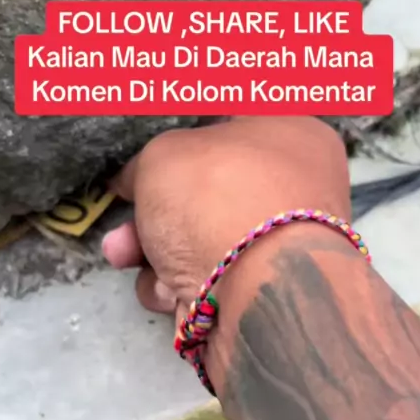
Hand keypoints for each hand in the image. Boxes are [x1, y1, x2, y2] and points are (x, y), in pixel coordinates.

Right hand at [102, 116, 349, 323]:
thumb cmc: (217, 199)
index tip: (146, 157)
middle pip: (208, 193)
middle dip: (152, 211)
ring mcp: (284, 246)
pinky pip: (212, 282)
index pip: (232, 124)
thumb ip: (147, 163)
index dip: (181, 139)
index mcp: (291, 134)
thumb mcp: (163, 155)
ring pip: (202, 241)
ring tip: (122, 257)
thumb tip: (138, 180)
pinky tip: (168, 294)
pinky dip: (181, 287)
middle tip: (123, 220)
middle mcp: (296, 188)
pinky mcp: (267, 295)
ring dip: (153, 252)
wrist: (258, 294)